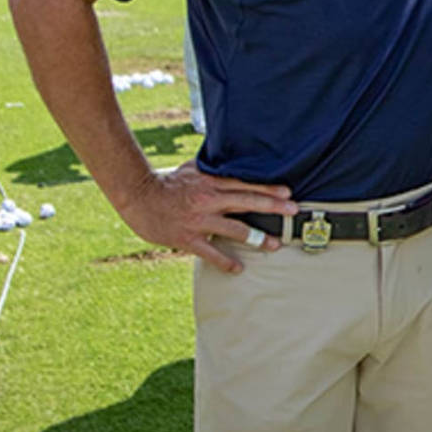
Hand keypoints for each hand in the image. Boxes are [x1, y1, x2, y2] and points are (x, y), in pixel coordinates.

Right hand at [115, 160, 296, 273]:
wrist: (139, 196)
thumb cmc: (166, 182)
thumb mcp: (192, 168)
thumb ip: (212, 169)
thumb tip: (230, 163)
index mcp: (211, 183)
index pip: (245, 185)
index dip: (267, 189)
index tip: (287, 193)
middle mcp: (209, 200)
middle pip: (247, 203)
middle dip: (272, 208)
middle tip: (293, 211)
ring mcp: (200, 220)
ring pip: (235, 230)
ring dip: (257, 238)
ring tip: (274, 244)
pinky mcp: (188, 238)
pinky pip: (211, 253)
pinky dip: (226, 262)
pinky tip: (238, 268)